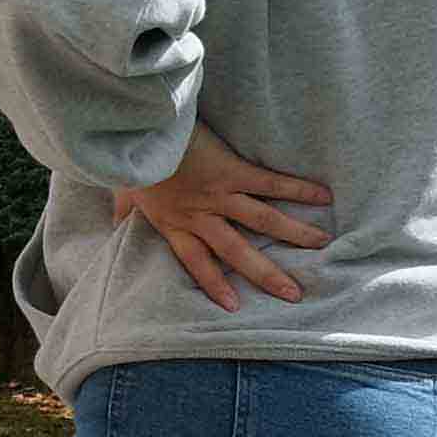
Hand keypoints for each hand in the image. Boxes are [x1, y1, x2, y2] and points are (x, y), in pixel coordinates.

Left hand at [114, 125, 330, 304]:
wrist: (139, 130)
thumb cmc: (131, 157)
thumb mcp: (122, 189)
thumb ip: (123, 209)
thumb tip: (112, 223)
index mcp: (173, 223)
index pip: (196, 262)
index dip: (214, 283)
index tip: (233, 305)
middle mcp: (200, 216)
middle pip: (236, 252)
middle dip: (266, 275)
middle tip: (293, 294)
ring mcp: (219, 194)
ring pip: (263, 221)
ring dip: (294, 234)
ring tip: (322, 245)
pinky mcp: (233, 170)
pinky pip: (270, 184)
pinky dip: (298, 189)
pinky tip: (323, 196)